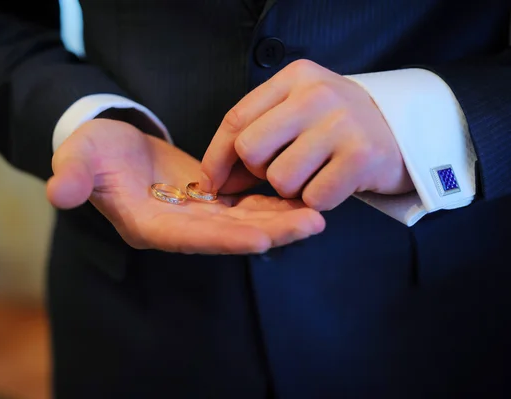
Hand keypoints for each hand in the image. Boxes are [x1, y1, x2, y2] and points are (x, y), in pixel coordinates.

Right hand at [46, 119, 324, 253]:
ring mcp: (193, 217)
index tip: (262, 238)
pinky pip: (243, 207)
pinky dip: (270, 205)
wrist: (110, 146)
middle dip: (269, 232)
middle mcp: (175, 228)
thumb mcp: (77, 158)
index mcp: (145, 224)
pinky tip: (301, 198)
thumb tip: (59, 192)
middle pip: (226, 236)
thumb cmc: (92, 151)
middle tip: (312, 224)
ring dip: (279, 220)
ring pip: (241, 223)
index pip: (187, 238)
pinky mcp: (207, 202)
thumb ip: (73, 176)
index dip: (224, 239)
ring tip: (319, 214)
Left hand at [199, 59, 413, 210]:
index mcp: (295, 78)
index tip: (212, 181)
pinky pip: (314, 197)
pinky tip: (333, 184)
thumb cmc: (336, 126)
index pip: (236, 119)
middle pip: (251, 149)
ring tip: (314, 174)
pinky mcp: (362, 157)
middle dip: (257, 172)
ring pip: (280, 178)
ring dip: (291, 189)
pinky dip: (318, 200)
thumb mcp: (298, 111)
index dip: (217, 157)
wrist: (402, 131)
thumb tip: (215, 179)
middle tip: (279, 171)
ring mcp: (342, 124)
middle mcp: (317, 94)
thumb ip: (257, 133)